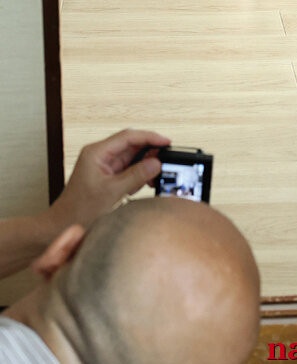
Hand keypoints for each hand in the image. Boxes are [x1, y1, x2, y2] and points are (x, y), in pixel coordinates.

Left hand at [46, 129, 170, 234]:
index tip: (166, 142)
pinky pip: (128, 169)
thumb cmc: (79, 210)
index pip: (128, 136)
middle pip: (131, 145)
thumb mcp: (112, 192)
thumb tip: (156, 163)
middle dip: (149, 151)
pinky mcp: (107, 176)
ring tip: (153, 176)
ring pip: (131, 157)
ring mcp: (104, 165)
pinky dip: (138, 175)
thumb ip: (136, 176)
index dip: (149, 137)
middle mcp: (100, 155)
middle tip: (165, 160)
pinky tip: (143, 184)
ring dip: (144, 165)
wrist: (62, 227)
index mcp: (96, 153)